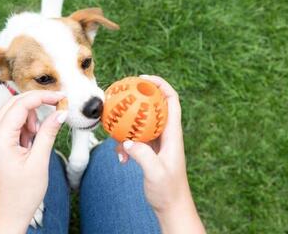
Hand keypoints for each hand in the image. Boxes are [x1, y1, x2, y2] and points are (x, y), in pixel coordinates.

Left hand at [0, 90, 66, 233]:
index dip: (43, 97)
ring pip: (13, 114)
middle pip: (14, 104)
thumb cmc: (21, 195)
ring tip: (37, 140)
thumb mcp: (39, 161)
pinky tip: (31, 144)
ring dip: (30, 119)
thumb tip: (60, 112)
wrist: (8, 215)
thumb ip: (48, 133)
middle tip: (56, 109)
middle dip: (36, 105)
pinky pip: (11, 126)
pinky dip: (24, 128)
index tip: (61, 96)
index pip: (21, 105)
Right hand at [118, 75, 204, 232]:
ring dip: (127, 125)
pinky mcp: (150, 151)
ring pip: (141, 123)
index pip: (171, 100)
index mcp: (173, 134)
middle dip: (139, 97)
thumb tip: (126, 142)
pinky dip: (125, 144)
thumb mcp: (156, 173)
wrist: (171, 207)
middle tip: (122, 93)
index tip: (142, 79)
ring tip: (114, 128)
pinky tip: (119, 156)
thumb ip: (142, 155)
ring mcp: (158, 143)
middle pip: (154, 106)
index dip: (160, 85)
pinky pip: (135, 139)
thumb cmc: (168, 191)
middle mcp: (166, 134)